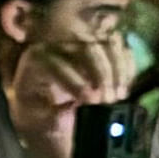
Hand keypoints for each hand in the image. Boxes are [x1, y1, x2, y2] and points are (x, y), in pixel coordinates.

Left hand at [9, 32, 133, 130]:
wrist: (42, 92)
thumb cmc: (34, 105)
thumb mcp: (32, 115)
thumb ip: (47, 116)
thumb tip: (69, 112)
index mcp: (37, 58)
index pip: (56, 64)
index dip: (75, 82)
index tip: (91, 101)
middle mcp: (59, 44)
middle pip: (86, 48)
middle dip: (101, 74)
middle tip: (109, 100)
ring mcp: (83, 41)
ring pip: (107, 44)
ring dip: (118, 70)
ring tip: (119, 95)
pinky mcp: (100, 45)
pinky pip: (120, 48)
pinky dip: (127, 66)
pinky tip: (125, 87)